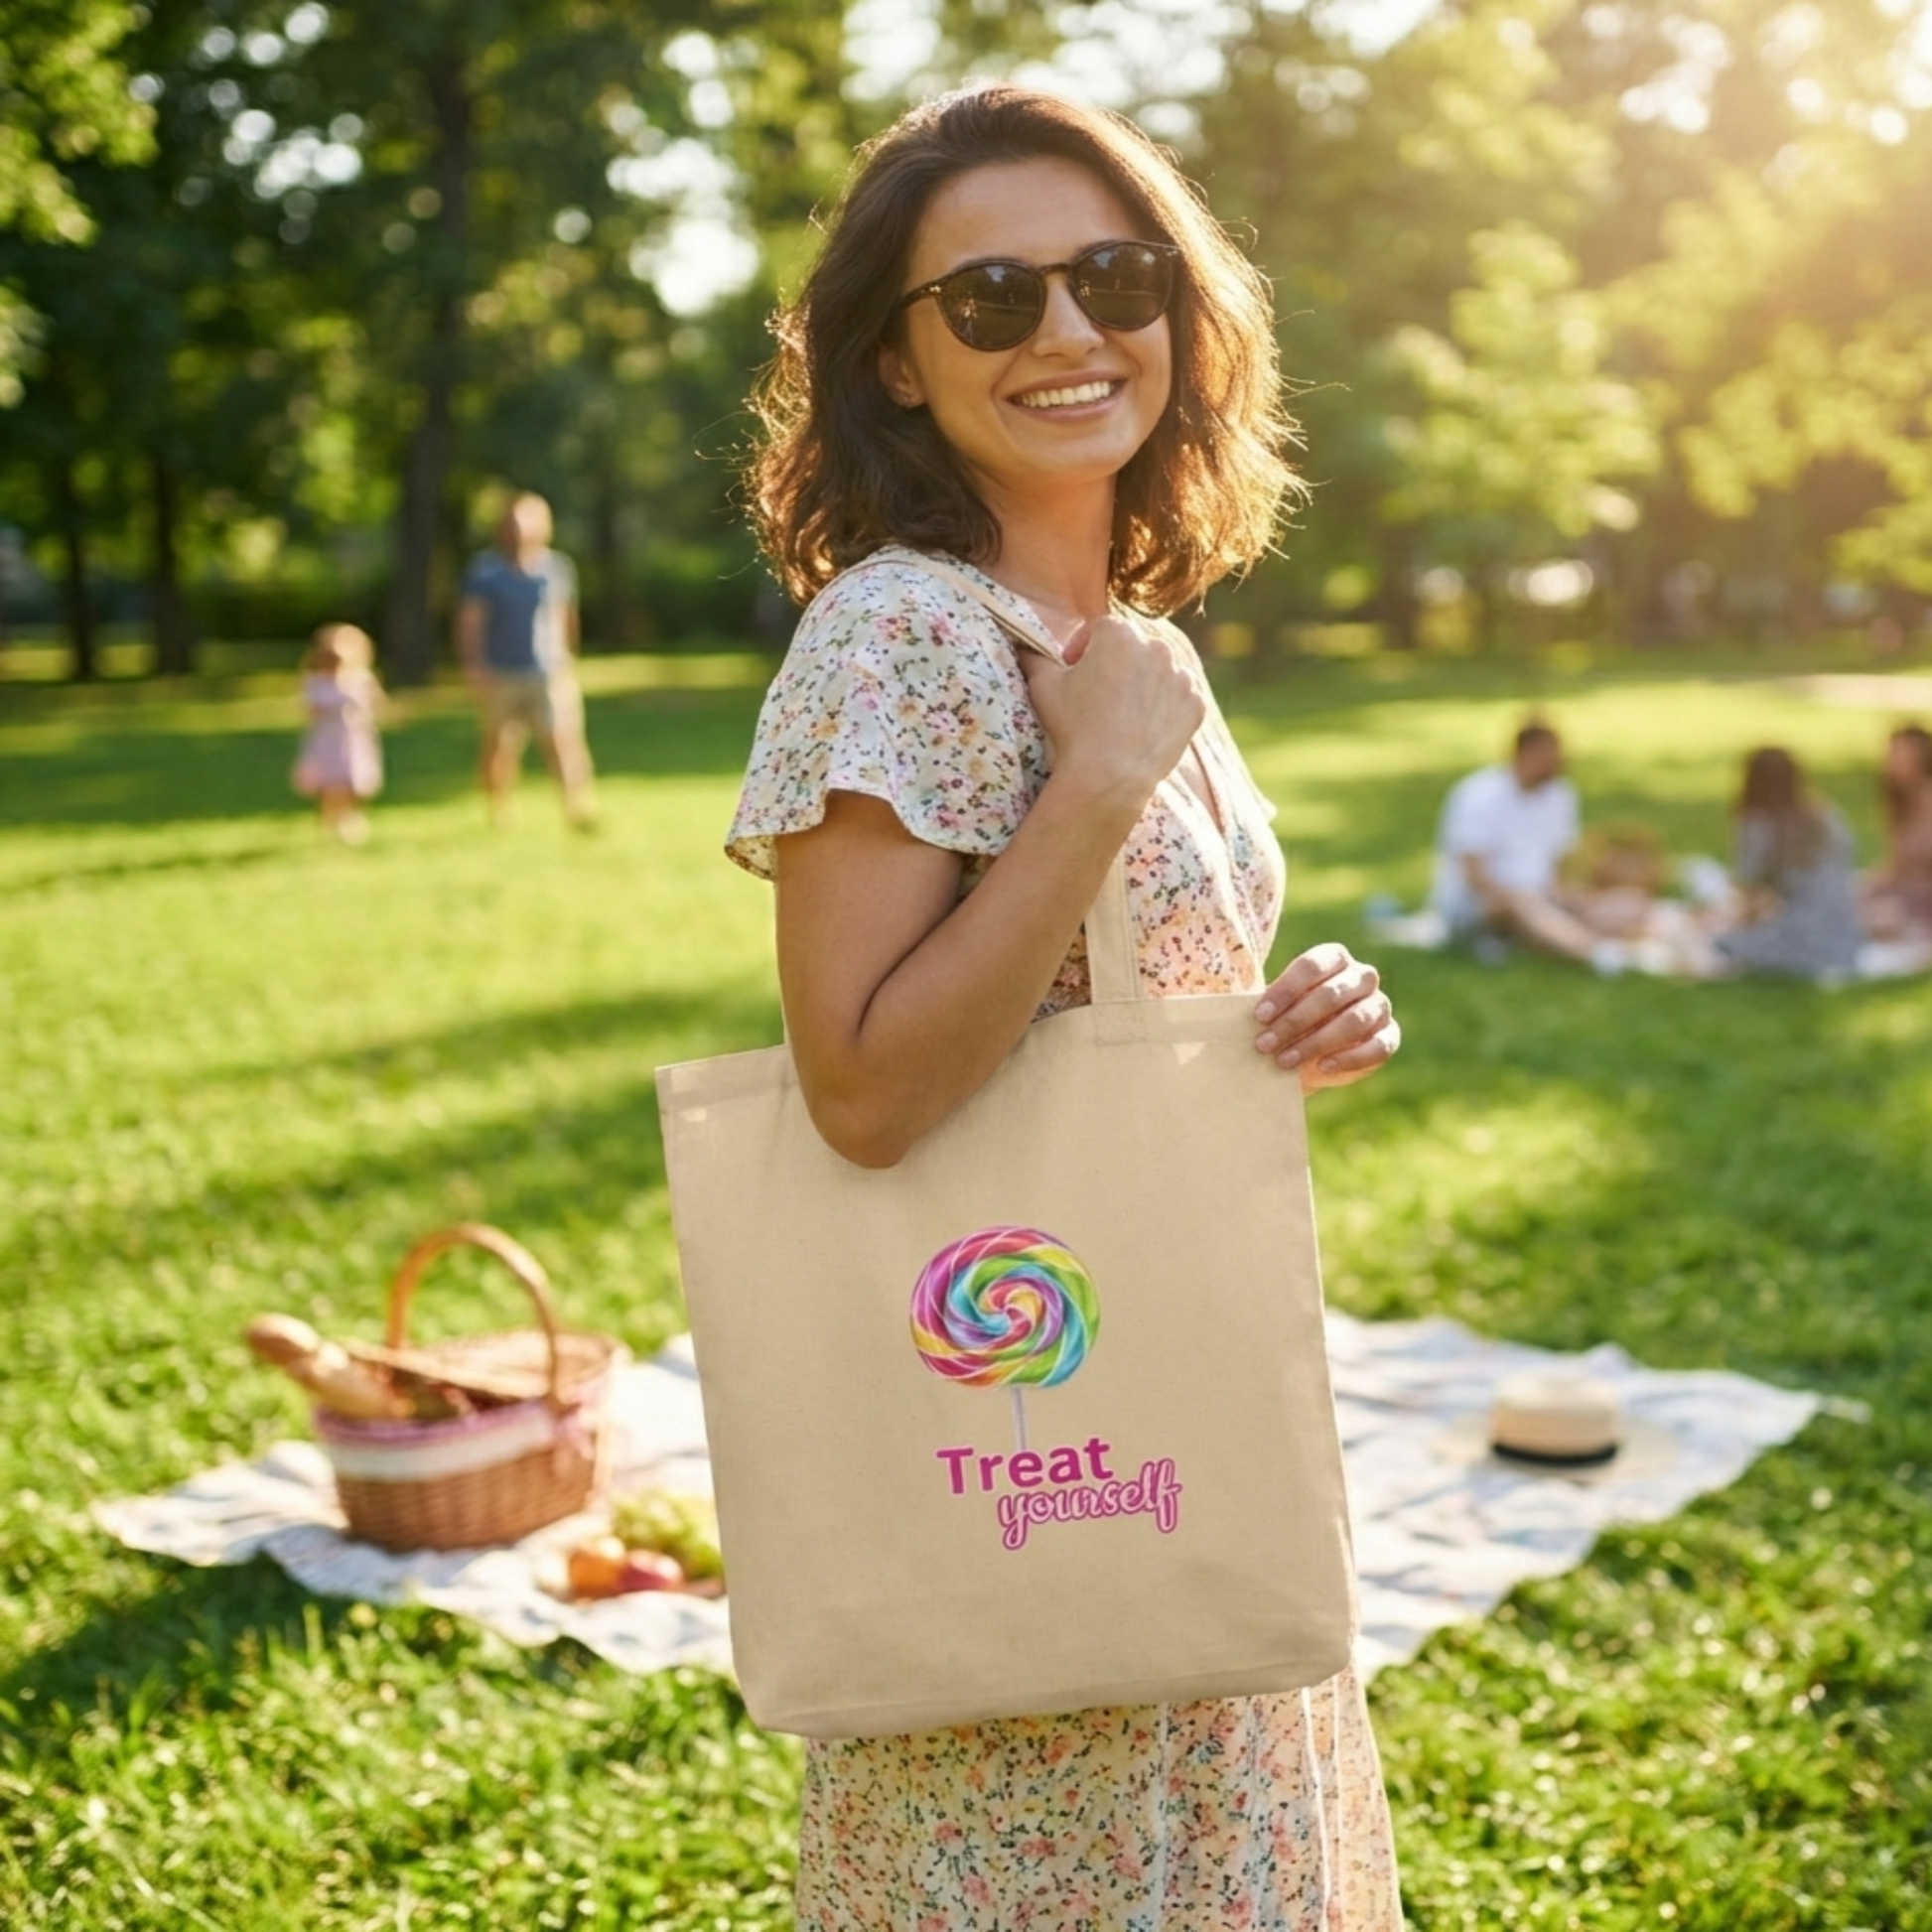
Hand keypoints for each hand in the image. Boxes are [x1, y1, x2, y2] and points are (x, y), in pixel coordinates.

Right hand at [1020, 615, 1204, 807]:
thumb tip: (1021, 646)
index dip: (1082, 649)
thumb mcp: (1042, 686)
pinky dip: (1166, 708)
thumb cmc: (1072, 726)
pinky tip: (1144, 728)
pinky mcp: (1195, 706)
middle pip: (1133, 648)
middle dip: (1116, 665)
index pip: (1099, 629)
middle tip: (1098, 697)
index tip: (1073, 672)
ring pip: (1160, 672)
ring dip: (1143, 684)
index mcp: (1118, 633)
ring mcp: (1180, 676)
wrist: (1110, 775)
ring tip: (1122, 715)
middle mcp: (1155, 646)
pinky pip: (1180, 699)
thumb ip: (1032, 658)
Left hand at [1252, 945, 1399, 1093]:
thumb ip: (1266, 1007)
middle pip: (1331, 994)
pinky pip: (1377, 1046)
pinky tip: (1324, 1067)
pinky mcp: (1389, 1035)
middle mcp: (1362, 977)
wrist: (1312, 1052)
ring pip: (1354, 1020)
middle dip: (1294, 1021)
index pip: (1312, 966)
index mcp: (1335, 958)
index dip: (1285, 991)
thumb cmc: (1288, 1021)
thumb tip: (1238, 1012)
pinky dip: (1349, 1058)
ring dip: (1316, 1042)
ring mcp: (1379, 1005)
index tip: (1259, 1016)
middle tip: (1264, 1044)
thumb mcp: (1275, 1009)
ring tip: (1285, 1061)